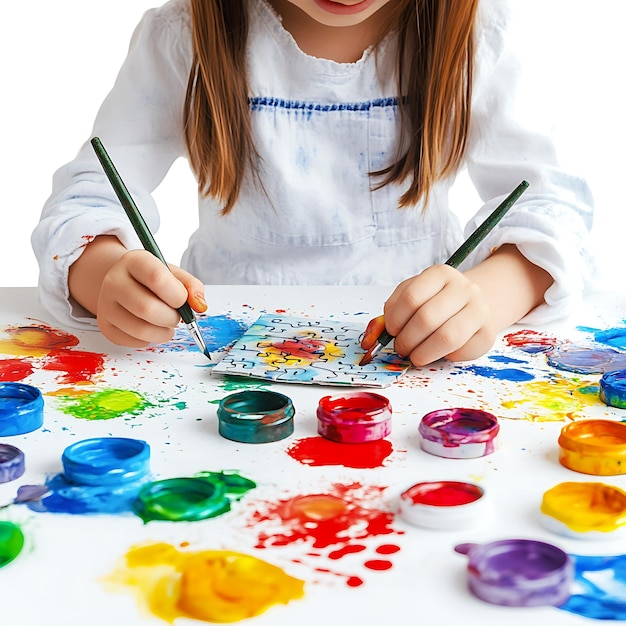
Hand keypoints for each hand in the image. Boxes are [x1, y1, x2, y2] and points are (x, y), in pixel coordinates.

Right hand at [96, 249, 206, 347]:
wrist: (124, 284)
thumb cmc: (154, 280)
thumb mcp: (174, 274)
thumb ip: (192, 286)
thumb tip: (200, 306)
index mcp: (133, 261)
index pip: (156, 277)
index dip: (177, 295)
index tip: (182, 300)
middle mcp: (114, 281)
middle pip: (147, 308)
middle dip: (172, 317)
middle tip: (177, 315)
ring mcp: (105, 304)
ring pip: (141, 329)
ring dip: (165, 332)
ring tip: (168, 323)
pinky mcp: (106, 326)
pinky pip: (134, 342)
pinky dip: (152, 339)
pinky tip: (153, 328)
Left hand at [362, 264, 495, 365]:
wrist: (472, 305)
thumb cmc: (435, 302)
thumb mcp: (411, 298)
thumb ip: (390, 314)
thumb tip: (370, 339)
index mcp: (440, 274)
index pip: (411, 298)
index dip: (395, 321)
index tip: (391, 331)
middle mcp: (463, 289)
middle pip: (427, 318)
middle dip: (407, 340)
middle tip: (401, 348)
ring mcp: (479, 310)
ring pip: (446, 337)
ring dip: (423, 353)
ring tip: (415, 356)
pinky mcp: (487, 334)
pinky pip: (461, 351)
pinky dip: (444, 357)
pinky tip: (439, 352)